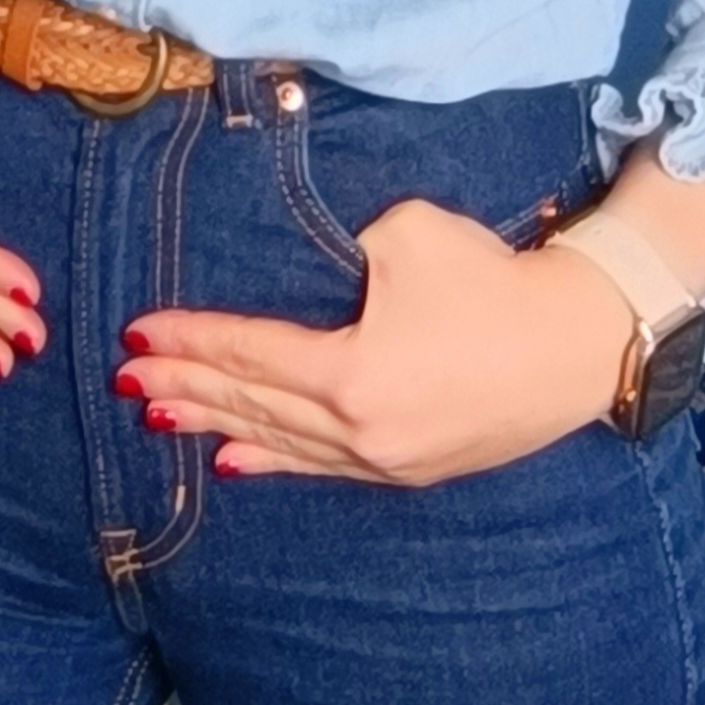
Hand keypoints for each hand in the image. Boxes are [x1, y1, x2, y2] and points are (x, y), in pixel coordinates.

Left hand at [119, 199, 631, 483]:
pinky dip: (270, 458)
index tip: (137, 331)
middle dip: (184, 383)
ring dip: (214, 423)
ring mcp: (382, 458)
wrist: (578, 344)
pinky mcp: (406, 468)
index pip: (249, 354)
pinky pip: (319, 466)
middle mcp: (357, 429)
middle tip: (126, 373)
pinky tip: (230, 459)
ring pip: (278, 440)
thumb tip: (316, 274)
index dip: (190, 341)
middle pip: (251, 402)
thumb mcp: (408, 236)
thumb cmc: (493, 281)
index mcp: (351, 373)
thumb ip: (344, 253)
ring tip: (157, 412)